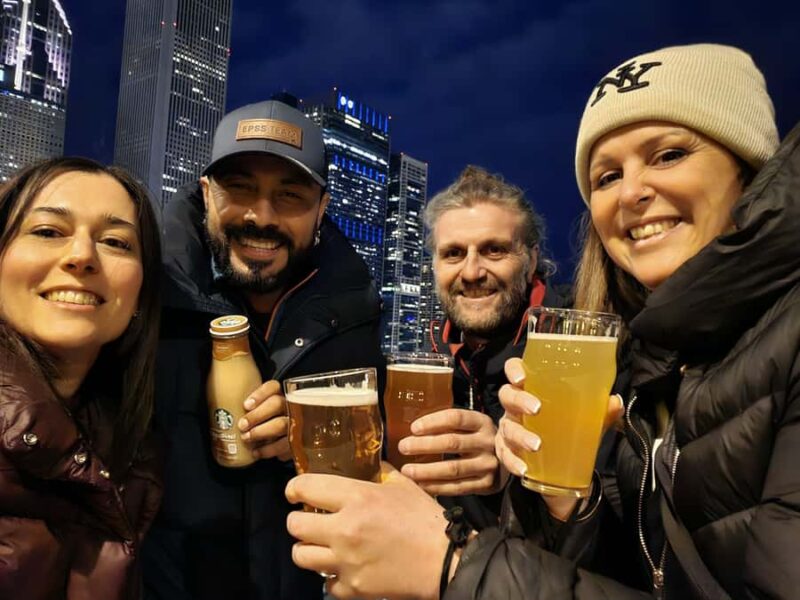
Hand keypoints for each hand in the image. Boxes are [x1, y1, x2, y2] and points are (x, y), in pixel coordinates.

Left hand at [237, 380, 291, 460]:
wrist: (289, 441)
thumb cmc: (266, 423)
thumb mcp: (259, 411)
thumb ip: (249, 408)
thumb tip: (221, 407)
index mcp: (280, 395)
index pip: (273, 387)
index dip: (260, 394)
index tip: (245, 405)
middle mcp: (290, 406)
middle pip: (277, 404)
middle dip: (257, 415)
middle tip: (242, 426)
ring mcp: (296, 422)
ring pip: (282, 424)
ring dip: (261, 432)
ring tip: (247, 439)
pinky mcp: (299, 440)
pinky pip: (287, 445)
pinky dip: (270, 450)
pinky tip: (257, 452)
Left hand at [286, 463, 446, 599]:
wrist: (445, 561)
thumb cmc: (426, 520)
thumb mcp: (404, 485)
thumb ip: (380, 472)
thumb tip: (368, 462)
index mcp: (356, 498)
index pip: (305, 488)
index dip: (294, 488)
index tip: (295, 492)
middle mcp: (344, 529)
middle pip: (294, 525)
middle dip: (298, 520)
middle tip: (308, 519)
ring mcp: (345, 561)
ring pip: (301, 556)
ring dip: (308, 548)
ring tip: (320, 545)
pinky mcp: (352, 587)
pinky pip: (326, 583)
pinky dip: (331, 576)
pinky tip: (343, 567)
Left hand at [397, 408, 503, 495]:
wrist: (509, 460)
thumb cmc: (477, 439)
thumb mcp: (470, 426)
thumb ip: (449, 425)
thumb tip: (412, 430)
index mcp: (481, 422)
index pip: (456, 418)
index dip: (433, 422)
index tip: (413, 428)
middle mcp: (488, 442)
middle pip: (452, 443)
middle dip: (424, 445)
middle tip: (403, 447)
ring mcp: (488, 464)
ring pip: (453, 468)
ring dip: (426, 471)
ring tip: (407, 470)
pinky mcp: (487, 484)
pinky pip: (458, 487)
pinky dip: (436, 487)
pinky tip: (420, 485)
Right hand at [495, 358, 622, 518]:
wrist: (559, 466)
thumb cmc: (566, 428)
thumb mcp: (585, 419)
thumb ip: (600, 411)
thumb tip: (615, 402)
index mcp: (530, 390)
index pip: (515, 370)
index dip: (514, 369)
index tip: (523, 377)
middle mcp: (515, 407)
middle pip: (507, 396)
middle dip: (519, 401)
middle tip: (536, 409)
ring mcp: (508, 429)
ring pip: (507, 428)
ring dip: (520, 436)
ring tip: (536, 445)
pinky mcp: (507, 452)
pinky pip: (505, 456)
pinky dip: (513, 462)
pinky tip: (524, 468)